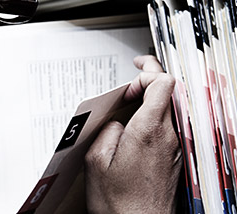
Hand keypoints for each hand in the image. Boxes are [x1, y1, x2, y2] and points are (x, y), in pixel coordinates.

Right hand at [85, 55, 181, 213]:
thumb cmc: (118, 202)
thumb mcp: (96, 161)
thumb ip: (107, 131)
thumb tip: (116, 122)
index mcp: (148, 131)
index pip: (163, 84)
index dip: (147, 73)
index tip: (131, 77)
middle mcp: (167, 137)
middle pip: (169, 93)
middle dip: (151, 78)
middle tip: (137, 71)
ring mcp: (173, 148)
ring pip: (168, 109)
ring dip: (152, 99)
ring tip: (131, 101)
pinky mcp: (173, 158)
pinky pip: (166, 127)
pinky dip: (153, 117)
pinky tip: (136, 126)